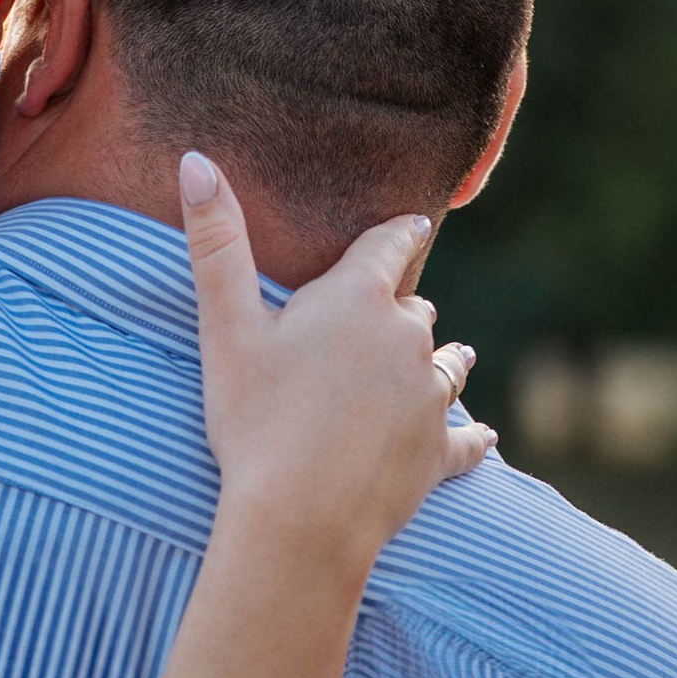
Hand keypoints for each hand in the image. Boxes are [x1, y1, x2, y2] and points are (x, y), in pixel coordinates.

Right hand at [180, 151, 490, 579]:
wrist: (300, 517)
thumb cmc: (255, 419)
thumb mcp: (225, 328)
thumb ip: (216, 243)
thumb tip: (193, 160)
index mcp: (358, 299)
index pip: (391, 245)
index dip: (397, 235)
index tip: (410, 226)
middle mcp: (407, 339)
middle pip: (416, 308)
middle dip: (403, 308)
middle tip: (389, 314)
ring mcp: (429, 398)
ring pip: (448, 365)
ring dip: (442, 360)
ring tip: (444, 360)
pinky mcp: (440, 454)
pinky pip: (467, 440)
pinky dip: (472, 437)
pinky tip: (483, 438)